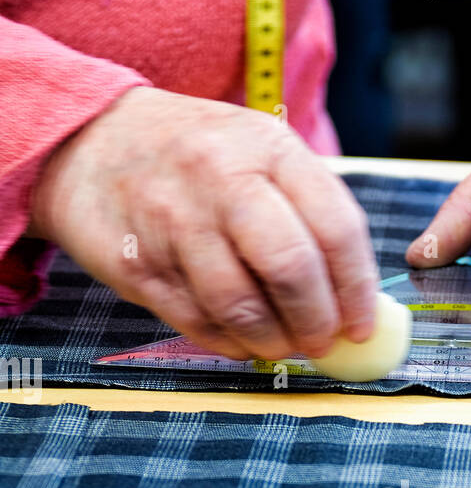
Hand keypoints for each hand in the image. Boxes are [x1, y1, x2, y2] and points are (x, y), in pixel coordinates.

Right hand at [28, 86, 378, 359]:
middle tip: (324, 343)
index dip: (357, 289)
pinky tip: (241, 340)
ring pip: (242, 306)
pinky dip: (230, 344)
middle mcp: (222, 178)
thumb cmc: (197, 157)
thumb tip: (357, 298)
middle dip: (318, 322)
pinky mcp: (139, 264)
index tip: (362, 325)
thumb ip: (309, 213)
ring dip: (273, 342)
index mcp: (268, 149)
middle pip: (292, 268)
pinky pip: (199, 323)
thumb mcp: (259, 154)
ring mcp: (175, 221)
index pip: (336, 227)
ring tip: (283, 346)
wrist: (91, 141)